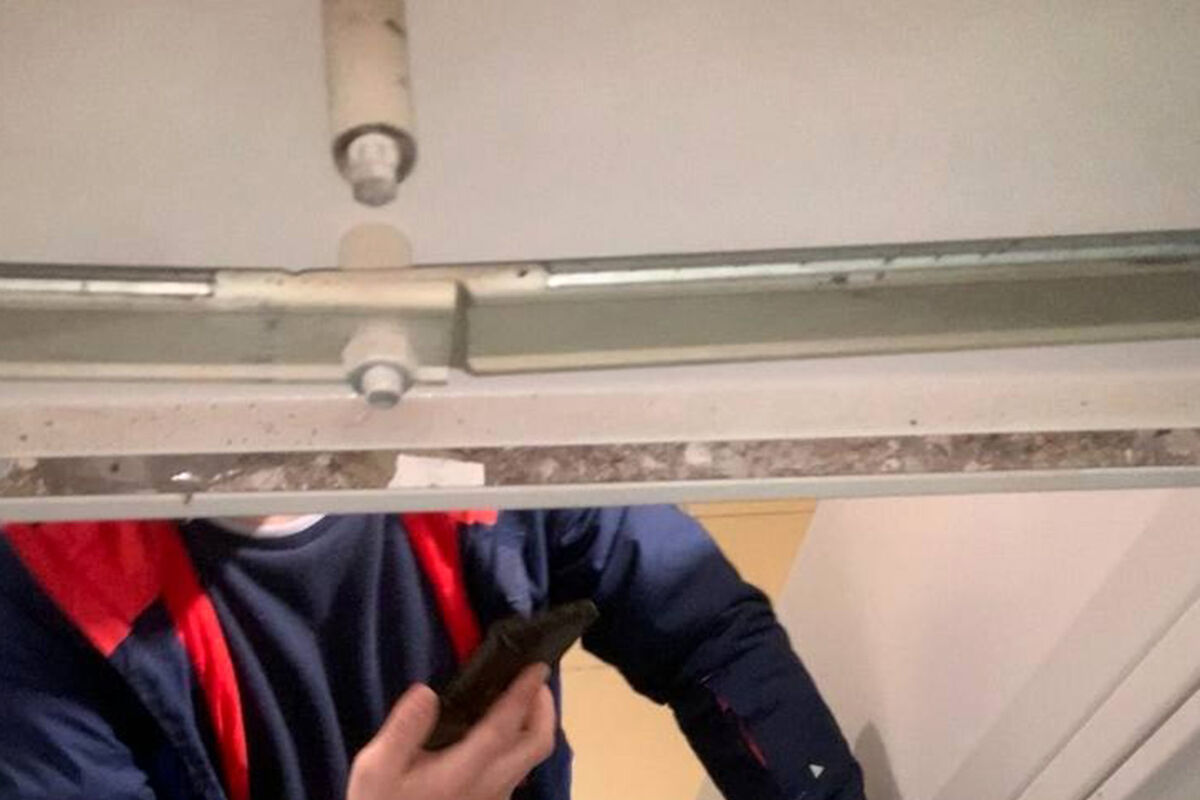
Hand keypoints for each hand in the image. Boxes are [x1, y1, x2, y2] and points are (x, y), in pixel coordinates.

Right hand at [347, 664, 556, 799]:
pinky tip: (500, 732)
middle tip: (532, 679)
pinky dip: (521, 741)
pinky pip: (518, 768)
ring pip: (531, 758)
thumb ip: (404, 729)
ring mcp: (494, 799)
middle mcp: (490, 785)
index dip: (523, 694)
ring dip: (535, 725)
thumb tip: (427, 692)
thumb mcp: (376, 770)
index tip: (536, 666)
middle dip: (543, 707)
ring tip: (521, 698)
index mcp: (465, 771)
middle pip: (537, 744)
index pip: (505, 726)